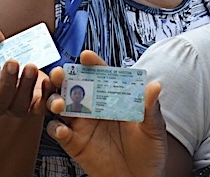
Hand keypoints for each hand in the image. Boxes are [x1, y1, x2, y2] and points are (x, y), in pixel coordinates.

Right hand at [0, 22, 54, 117]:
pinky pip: (45, 106)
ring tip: (31, 66)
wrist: (30, 73)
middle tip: (12, 62)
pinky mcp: (39, 108)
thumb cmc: (9, 63)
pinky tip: (53, 77)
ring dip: (27, 86)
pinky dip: (49, 94)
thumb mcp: (1, 51)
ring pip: (21, 105)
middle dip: (6, 83)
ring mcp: (19, 108)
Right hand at [45, 50, 167, 176]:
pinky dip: (56, 128)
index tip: (86, 57)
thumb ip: (150, 108)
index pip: (99, 74)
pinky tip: (63, 129)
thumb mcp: (153, 128)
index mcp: (112, 98)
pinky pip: (57, 130)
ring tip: (60, 105)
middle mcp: (94, 108)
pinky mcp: (73, 142)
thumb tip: (155, 87)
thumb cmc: (149, 152)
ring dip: (54, 100)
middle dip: (62, 76)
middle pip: (72, 85)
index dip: (92, 64)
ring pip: (59, 104)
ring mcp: (82, 124)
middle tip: (60, 74)